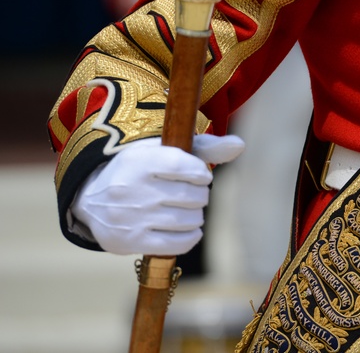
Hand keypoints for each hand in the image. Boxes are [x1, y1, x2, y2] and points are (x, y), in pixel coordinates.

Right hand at [70, 134, 244, 255]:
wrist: (91, 199)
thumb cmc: (140, 170)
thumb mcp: (163, 150)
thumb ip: (205, 146)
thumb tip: (240, 145)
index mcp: (139, 161)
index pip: (187, 167)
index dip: (201, 173)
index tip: (198, 174)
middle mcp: (131, 189)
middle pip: (194, 196)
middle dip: (199, 194)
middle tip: (187, 193)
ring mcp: (130, 218)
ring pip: (190, 220)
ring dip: (195, 215)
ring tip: (183, 209)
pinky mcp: (130, 242)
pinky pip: (178, 244)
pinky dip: (190, 236)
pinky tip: (186, 229)